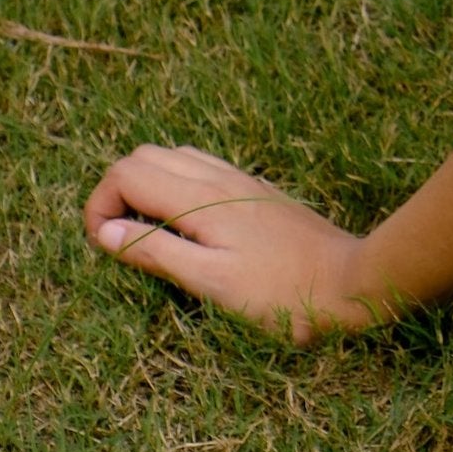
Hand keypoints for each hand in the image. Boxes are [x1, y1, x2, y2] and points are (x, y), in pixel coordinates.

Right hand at [81, 145, 386, 343]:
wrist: (351, 282)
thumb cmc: (282, 294)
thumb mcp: (211, 282)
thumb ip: (157, 252)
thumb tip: (107, 232)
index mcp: (202, 199)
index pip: (126, 173)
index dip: (100, 205)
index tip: (104, 245)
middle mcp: (220, 179)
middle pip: (145, 156)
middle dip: (117, 191)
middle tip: (120, 239)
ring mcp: (241, 182)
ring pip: (174, 158)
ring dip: (147, 186)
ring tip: (149, 234)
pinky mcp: (257, 193)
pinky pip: (203, 170)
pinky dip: (177, 186)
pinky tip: (186, 225)